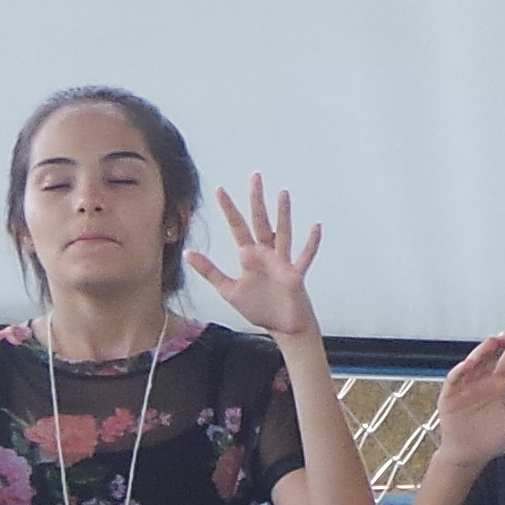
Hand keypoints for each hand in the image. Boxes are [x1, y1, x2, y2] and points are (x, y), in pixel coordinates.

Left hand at [197, 176, 325, 340]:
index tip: (220, 190)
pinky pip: (304, 256)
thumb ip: (210, 271)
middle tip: (254, 177)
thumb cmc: (260, 308)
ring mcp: (282, 262)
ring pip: (282, 233)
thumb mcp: (228, 290)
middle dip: (256, 200)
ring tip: (282, 194)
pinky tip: (316, 227)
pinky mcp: (295, 275)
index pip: (237, 227)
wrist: (282, 327)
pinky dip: (310, 243)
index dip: (228, 209)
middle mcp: (266, 254)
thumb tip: (189, 253)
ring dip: (283, 214)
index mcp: (249, 257)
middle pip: (260, 222)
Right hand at [430, 332, 504, 476]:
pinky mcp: (450, 396)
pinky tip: (469, 363)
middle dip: (501, 344)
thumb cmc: (493, 440)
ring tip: (493, 341)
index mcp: (499, 386)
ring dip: (482, 352)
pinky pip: (455, 380)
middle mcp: (483, 382)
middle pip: (492, 357)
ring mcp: (466, 387)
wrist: (469, 457)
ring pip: (474, 363)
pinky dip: (460, 371)